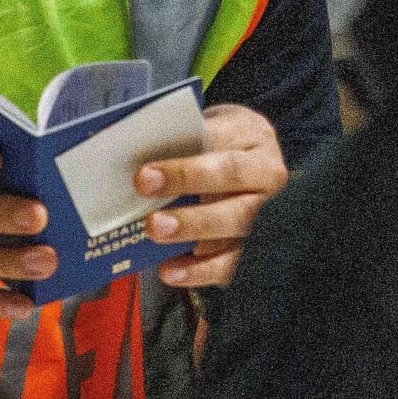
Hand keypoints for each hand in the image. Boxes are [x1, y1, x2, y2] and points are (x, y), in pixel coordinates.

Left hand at [135, 104, 288, 288]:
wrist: (248, 158)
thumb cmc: (215, 143)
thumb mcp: (202, 128)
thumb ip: (176, 140)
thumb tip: (128, 155)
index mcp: (251, 134)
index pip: (219, 142)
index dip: (183, 161)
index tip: (144, 174)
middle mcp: (267, 172)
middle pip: (231, 178)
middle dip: (187, 186)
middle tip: (147, 201)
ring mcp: (269, 211)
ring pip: (237, 223)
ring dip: (193, 229)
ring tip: (155, 232)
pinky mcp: (260, 247)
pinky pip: (234, 262)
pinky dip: (201, 270)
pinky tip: (171, 270)